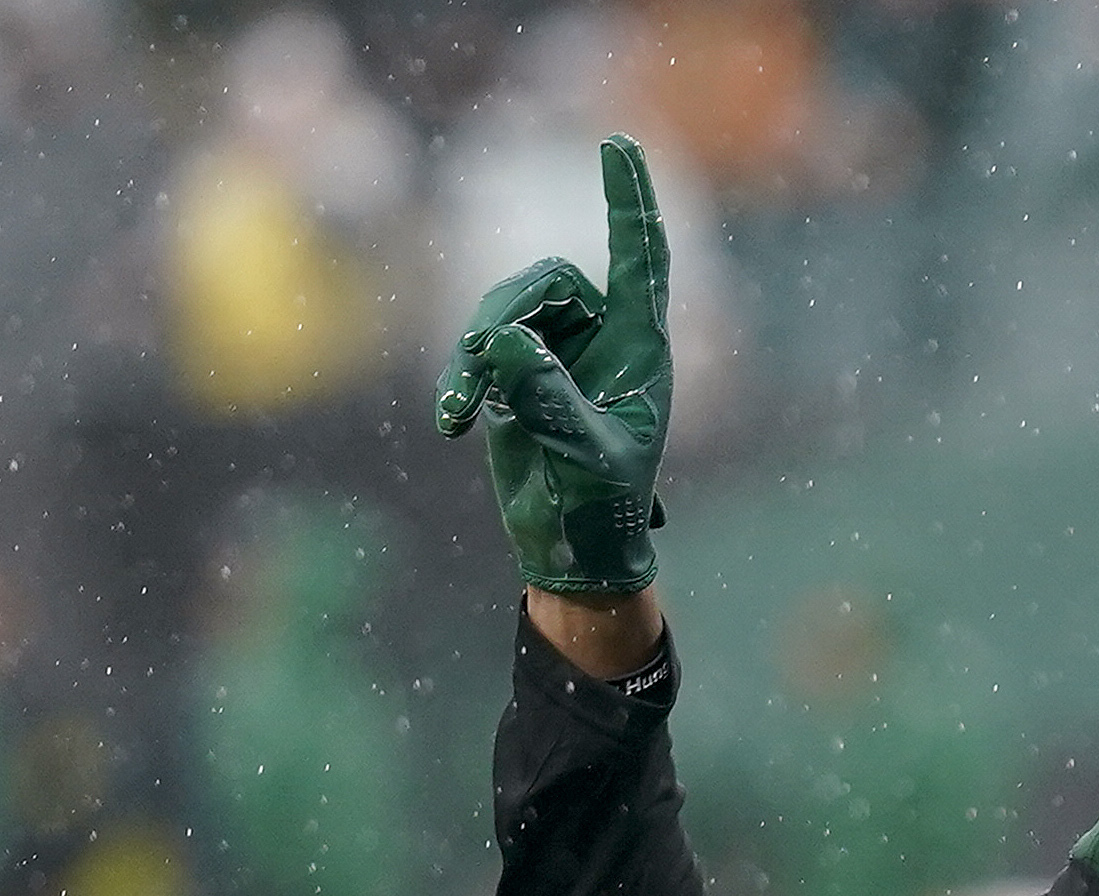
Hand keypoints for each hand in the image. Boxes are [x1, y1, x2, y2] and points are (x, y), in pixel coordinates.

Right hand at [437, 136, 671, 594]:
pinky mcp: (513, 370)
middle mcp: (602, 339)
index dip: (630, 200)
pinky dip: (461, 377)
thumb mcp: (581, 455)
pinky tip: (452, 423)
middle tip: (484, 355)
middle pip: (550, 279)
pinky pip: (478, 345)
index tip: (617, 141)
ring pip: (505, 307)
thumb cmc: (599, 507)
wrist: (572, 548)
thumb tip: (502, 340)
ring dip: (476, 351)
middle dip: (509, 311)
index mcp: (642, 350)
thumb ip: (545, 398)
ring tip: (462, 410)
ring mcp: (555, 351)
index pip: (641, 258)